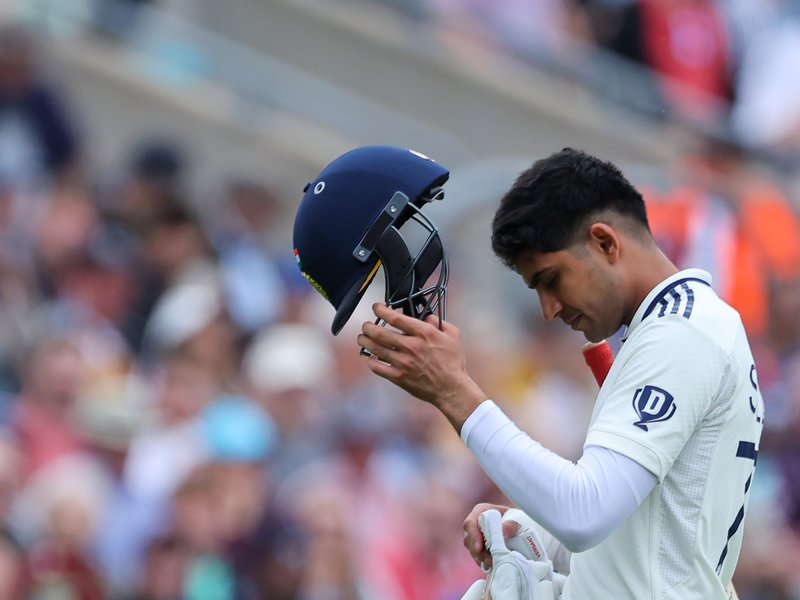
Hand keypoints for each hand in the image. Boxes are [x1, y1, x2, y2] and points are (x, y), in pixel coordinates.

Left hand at [358, 303, 485, 430]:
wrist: (451, 388)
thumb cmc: (453, 362)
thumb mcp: (453, 335)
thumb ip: (439, 322)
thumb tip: (426, 316)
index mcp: (424, 334)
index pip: (396, 318)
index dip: (381, 310)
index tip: (376, 308)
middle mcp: (411, 347)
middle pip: (379, 333)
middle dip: (368, 327)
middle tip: (366, 325)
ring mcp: (403, 363)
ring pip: (375, 349)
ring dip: (365, 341)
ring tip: (363, 338)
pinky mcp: (398, 377)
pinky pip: (377, 367)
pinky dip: (370, 361)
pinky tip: (371, 357)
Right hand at [463, 503, 519, 570]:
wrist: (519, 526)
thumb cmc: (516, 518)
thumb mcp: (516, 518)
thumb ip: (510, 524)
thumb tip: (503, 533)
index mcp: (481, 511)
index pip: (470, 523)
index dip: (473, 536)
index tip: (479, 547)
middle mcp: (475, 524)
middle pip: (469, 539)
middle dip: (477, 552)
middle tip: (488, 560)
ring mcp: (476, 537)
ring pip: (472, 550)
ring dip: (481, 558)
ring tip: (492, 564)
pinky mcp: (480, 548)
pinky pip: (477, 557)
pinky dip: (484, 562)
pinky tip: (492, 566)